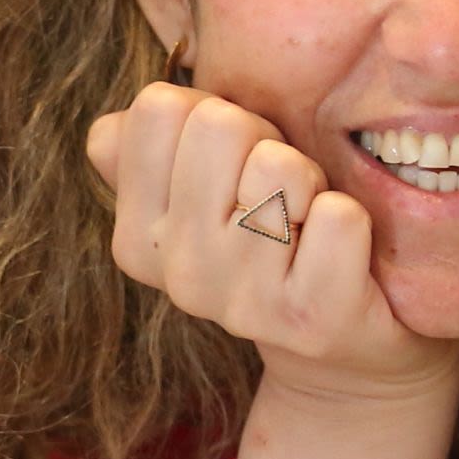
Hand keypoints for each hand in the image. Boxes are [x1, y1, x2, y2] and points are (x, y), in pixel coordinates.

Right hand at [84, 81, 456, 410]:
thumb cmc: (270, 237)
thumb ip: (145, 151)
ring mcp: (241, 302)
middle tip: (279, 194)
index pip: (158, 107)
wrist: (336, 351)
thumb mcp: (196, 192)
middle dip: (264, 140)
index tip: (233, 163)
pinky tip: (338, 256)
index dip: (212, 114)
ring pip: (279, 167)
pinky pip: (338, 217)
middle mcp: (178, 272)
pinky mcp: (310, 318)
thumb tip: (108, 131)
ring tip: (305, 224)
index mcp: (137, 237)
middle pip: (219, 124)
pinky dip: (350, 220)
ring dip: (310, 181)